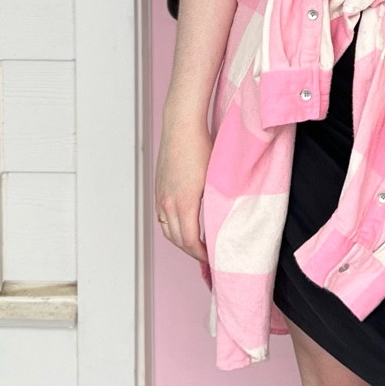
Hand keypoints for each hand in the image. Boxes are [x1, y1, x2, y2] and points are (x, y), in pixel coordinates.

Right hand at [154, 106, 211, 261]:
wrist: (181, 126)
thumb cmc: (201, 147)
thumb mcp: (216, 179)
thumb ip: (217, 204)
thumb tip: (225, 224)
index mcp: (183, 203)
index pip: (189, 241)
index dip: (201, 254)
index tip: (212, 259)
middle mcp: (167, 203)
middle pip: (176, 239)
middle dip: (191, 251)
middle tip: (207, 257)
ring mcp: (160, 196)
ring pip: (167, 229)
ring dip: (180, 240)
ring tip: (197, 245)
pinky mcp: (158, 188)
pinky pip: (163, 216)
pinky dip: (173, 227)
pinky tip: (185, 225)